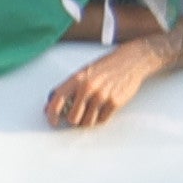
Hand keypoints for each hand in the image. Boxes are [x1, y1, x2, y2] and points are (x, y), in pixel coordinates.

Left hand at [46, 45, 162, 131]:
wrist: (132, 60)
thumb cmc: (107, 66)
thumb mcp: (83, 72)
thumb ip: (67, 88)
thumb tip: (50, 106)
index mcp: (77, 79)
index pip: (57, 101)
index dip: (52, 115)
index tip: (52, 121)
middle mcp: (88, 87)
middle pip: (72, 118)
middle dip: (74, 119)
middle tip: (79, 114)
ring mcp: (102, 95)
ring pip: (87, 122)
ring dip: (88, 120)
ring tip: (93, 110)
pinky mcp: (114, 102)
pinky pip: (102, 120)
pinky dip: (101, 117)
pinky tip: (103, 107)